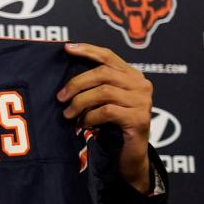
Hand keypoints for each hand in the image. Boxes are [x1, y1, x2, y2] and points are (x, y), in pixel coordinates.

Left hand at [58, 43, 152, 193]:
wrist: (128, 155)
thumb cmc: (111, 125)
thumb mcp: (102, 100)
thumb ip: (94, 85)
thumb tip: (64, 71)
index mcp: (132, 75)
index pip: (108, 56)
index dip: (87, 50)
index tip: (66, 48)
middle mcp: (141, 84)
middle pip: (103, 73)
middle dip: (76, 83)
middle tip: (60, 98)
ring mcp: (143, 102)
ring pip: (104, 92)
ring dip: (80, 102)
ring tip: (69, 114)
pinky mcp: (139, 119)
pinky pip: (107, 111)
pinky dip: (90, 117)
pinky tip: (83, 124)